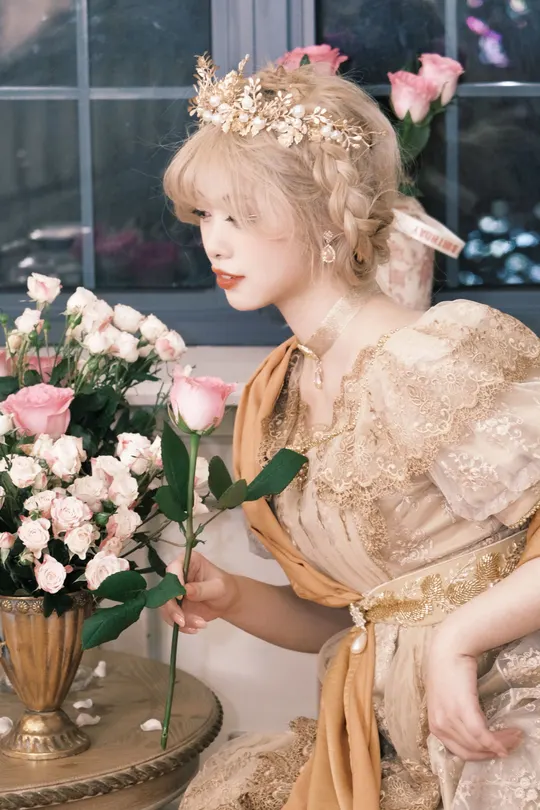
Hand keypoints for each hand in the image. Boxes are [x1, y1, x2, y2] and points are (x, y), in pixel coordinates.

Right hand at [159, 551, 238, 634]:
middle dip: (173, 608)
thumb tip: (186, 591)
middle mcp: (177, 576)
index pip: (173, 568)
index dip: (174, 582)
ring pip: (166, 607)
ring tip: (199, 624)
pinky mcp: (175, 606)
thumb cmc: (225, 588)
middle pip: (164, 591)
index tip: (181, 597)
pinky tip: (195, 628)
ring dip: (180, 619)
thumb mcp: (218, 587)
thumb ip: (202, 589)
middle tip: (183, 620)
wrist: (227, 601)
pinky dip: (182, 626)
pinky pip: (171, 618)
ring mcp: (174, 592)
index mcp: (187, 562)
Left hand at [426, 629, 522, 760]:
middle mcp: (439, 725)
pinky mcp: (462, 708)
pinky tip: (509, 738)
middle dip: (493, 752)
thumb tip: (473, 734)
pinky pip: (481, 734)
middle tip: (512, 744)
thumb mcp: (445, 701)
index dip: (482, 755)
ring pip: (479, 744)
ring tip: (515, 735)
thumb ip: (454, 719)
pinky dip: (496, 741)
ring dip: (501, 742)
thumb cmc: (447, 671)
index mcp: (434, 726)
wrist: (448, 649)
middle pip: (471, 751)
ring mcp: (449, 718)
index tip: (498, 751)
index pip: (460, 752)